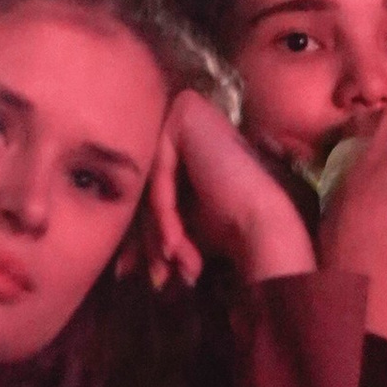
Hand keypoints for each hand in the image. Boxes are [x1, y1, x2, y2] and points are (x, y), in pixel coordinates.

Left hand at [151, 87, 315, 287]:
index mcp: (189, 138)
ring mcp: (185, 108)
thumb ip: (154, 223)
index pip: (151, 184)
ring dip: (159, 233)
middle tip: (157, 278)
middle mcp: (186, 115)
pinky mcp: (185, 111)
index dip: (146, 232)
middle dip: (150, 238)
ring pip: (151, 181)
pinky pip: (160, 171)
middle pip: (149, 183)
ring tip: (169, 267)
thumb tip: (122, 264)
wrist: (263, 223)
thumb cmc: (230, 225)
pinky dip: (164, 211)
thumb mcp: (181, 224)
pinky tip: (174, 243)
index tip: (144, 273)